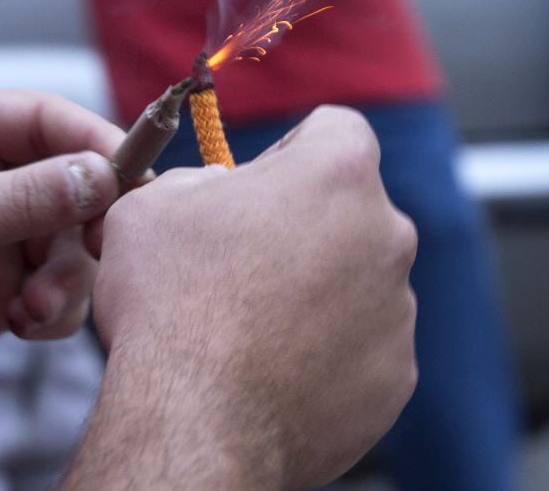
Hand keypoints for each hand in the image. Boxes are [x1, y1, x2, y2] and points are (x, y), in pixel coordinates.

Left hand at [0, 90, 123, 372]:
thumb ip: (20, 196)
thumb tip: (99, 175)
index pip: (42, 117)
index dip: (93, 141)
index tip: (133, 175)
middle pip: (71, 182)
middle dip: (86, 223)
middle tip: (101, 249)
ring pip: (74, 241)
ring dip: (69, 276)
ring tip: (35, 306)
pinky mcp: (4, 288)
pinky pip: (60, 288)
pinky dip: (56, 309)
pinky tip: (24, 324)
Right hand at [66, 106, 416, 489]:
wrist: (194, 421)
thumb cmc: (171, 307)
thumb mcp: (151, 206)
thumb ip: (198, 181)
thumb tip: (215, 192)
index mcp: (335, 174)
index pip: (336, 129)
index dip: (291, 150)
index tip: (259, 184)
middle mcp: (385, 235)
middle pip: (349, 212)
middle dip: (303, 228)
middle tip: (242, 264)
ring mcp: (397, 311)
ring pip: (357, 283)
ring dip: (316, 293)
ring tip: (251, 327)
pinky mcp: (395, 376)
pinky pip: (362, 349)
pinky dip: (327, 354)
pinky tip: (274, 369)